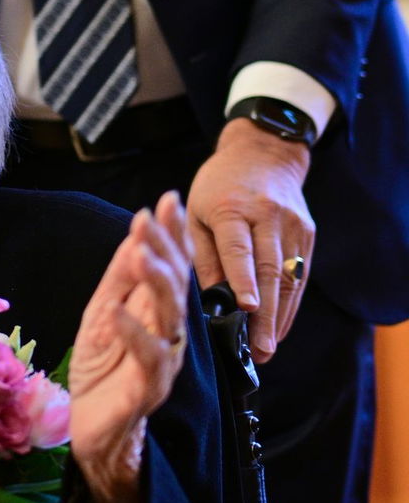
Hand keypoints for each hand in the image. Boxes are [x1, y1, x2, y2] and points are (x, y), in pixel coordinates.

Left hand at [67, 191, 194, 502]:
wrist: (94, 431)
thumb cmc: (102, 372)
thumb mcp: (102, 316)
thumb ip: (119, 279)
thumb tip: (135, 234)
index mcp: (158, 315)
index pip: (171, 268)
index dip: (170, 235)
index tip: (168, 199)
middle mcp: (168, 334)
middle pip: (175, 286)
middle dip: (166, 249)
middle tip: (155, 216)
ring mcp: (162, 362)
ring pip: (169, 318)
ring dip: (155, 283)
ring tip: (139, 253)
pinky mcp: (147, 390)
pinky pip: (147, 359)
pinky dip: (132, 333)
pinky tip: (117, 310)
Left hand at [186, 119, 312, 361]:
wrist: (264, 153)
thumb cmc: (217, 187)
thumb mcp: (194, 212)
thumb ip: (197, 253)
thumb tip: (203, 298)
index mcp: (233, 208)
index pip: (239, 248)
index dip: (242, 279)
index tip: (245, 309)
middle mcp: (269, 216)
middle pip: (270, 269)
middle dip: (265, 313)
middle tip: (258, 349)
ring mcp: (294, 226)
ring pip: (290, 277)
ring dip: (280, 316)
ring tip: (267, 348)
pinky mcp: (308, 234)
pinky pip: (301, 275)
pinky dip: (290, 304)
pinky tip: (278, 327)